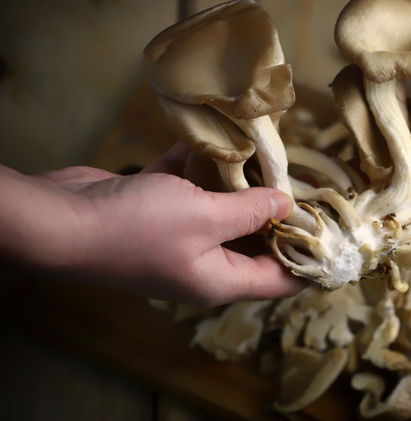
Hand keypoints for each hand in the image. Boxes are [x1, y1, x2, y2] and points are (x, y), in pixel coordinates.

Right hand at [1, 143, 305, 305]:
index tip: (336, 235)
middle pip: (257, 245)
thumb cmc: (137, 228)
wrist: (60, 221)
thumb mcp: (205, 218)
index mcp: (220, 278)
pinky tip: (221, 142)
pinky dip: (205, 169)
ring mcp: (178, 237)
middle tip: (309, 186)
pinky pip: (191, 189)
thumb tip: (288, 206)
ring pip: (224, 213)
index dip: (310, 263)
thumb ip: (250, 211)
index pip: (280, 281)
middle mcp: (203, 263)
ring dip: (244, 189)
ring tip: (275, 161)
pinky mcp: (156, 209)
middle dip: (282, 218)